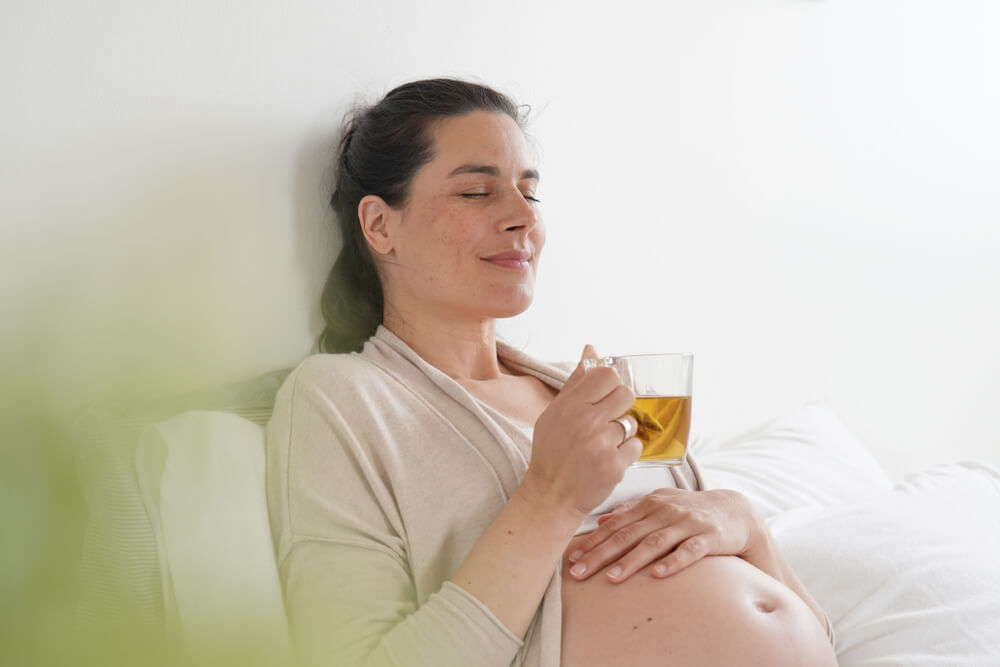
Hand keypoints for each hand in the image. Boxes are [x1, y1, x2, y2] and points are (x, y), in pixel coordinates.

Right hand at [519, 345, 642, 520]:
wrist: (551, 495)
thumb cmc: (552, 452)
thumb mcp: (555, 413)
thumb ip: (576, 381)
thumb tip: (591, 349)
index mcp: (570, 405)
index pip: (608, 375)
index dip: (611, 383)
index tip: (605, 395)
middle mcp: (586, 422)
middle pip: (626, 394)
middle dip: (621, 406)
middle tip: (607, 419)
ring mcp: (601, 444)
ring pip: (631, 422)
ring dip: (621, 433)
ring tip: (603, 444)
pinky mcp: (614, 466)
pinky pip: (636, 446)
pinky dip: (626, 452)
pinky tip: (608, 458)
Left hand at [566, 487, 763, 581]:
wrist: (736, 511)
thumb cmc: (691, 509)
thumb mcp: (660, 503)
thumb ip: (631, 511)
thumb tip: (601, 520)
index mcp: (650, 504)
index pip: (615, 524)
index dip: (593, 541)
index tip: (572, 557)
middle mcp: (665, 512)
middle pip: (628, 535)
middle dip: (601, 554)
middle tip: (580, 571)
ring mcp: (687, 524)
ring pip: (654, 543)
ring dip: (631, 561)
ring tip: (611, 577)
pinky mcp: (708, 537)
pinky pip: (689, 551)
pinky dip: (673, 562)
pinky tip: (658, 575)